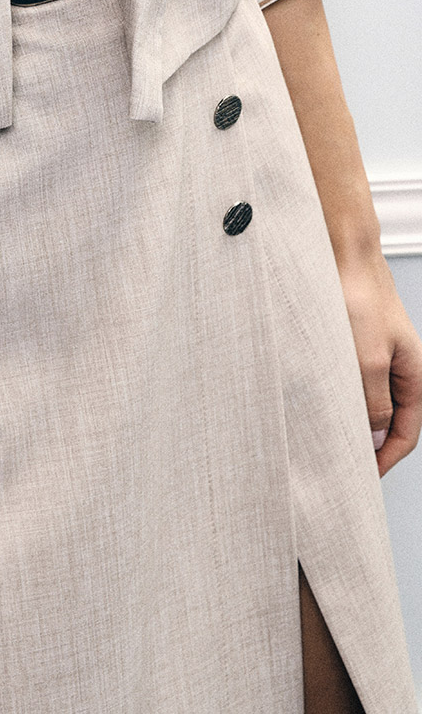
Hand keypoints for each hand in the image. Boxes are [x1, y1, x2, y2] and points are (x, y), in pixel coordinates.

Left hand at [338, 252, 421, 476]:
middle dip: (368, 442)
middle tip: (341, 462)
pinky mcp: (353, 338)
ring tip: (325, 435)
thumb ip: (374, 402)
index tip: (363, 478)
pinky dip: (338, 392)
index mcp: (412, 373)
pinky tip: (316, 398)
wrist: (341, 251)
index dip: (387, 458)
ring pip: (366, 396)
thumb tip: (377, 437)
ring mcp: (375, 350)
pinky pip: (349, 376)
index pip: (407, 431)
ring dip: (350, 417)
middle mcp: (397, 364)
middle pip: (388, 417)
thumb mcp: (368, 360)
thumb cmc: (359, 298)